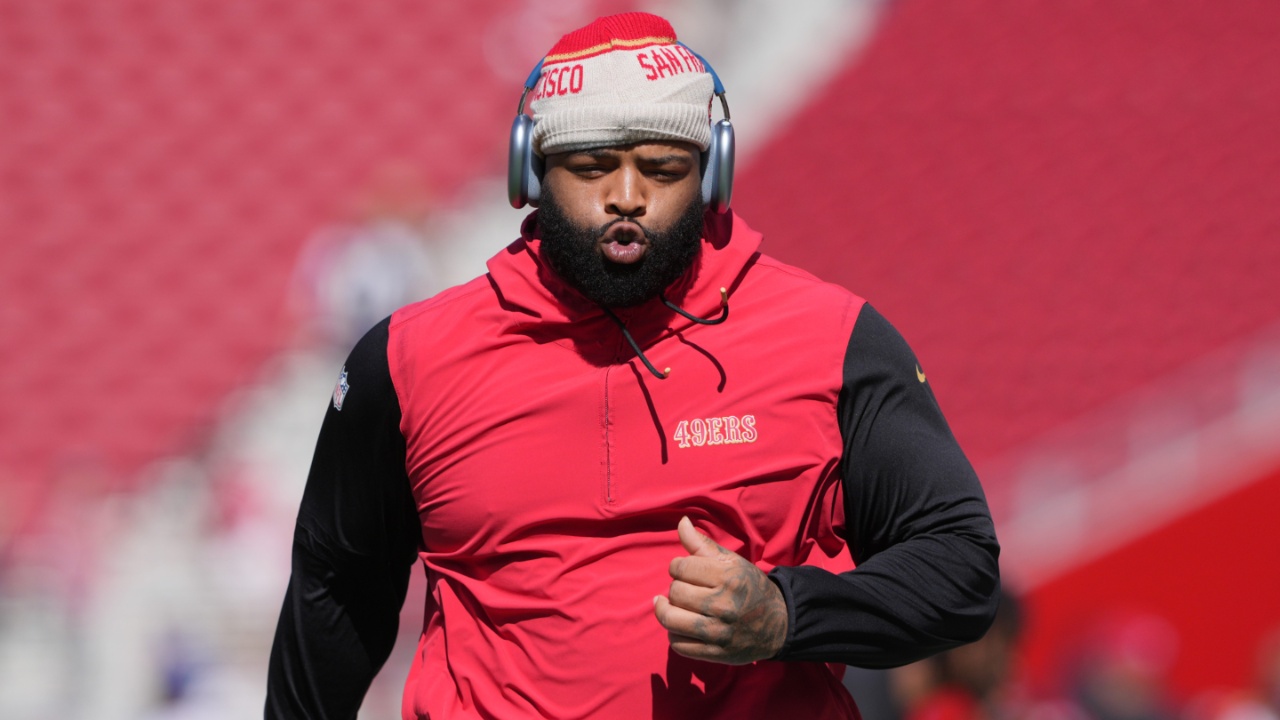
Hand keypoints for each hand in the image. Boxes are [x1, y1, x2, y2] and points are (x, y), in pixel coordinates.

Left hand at [653, 517, 787, 663]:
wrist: (778, 623)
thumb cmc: (749, 587)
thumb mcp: (731, 562)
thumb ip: (702, 544)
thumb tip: (681, 522)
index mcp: (728, 577)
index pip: (680, 567)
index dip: (678, 566)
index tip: (685, 570)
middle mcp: (723, 605)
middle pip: (675, 592)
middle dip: (676, 588)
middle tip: (686, 589)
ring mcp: (719, 632)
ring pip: (672, 619)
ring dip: (667, 611)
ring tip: (670, 605)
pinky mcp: (716, 653)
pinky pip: (679, 644)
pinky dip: (674, 634)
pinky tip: (681, 625)